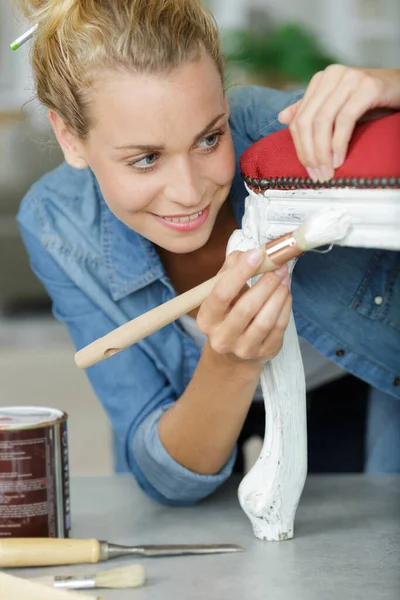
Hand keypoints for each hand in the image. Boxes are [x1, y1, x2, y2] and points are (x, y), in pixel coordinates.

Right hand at [196, 248, 291, 364]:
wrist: (234, 351)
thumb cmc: (228, 312)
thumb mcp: (222, 290)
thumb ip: (231, 268)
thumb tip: (250, 253)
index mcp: (206, 319)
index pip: (221, 294)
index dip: (240, 273)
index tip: (257, 255)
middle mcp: (221, 338)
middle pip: (245, 308)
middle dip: (265, 283)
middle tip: (278, 265)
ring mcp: (243, 349)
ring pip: (265, 320)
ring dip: (278, 294)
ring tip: (284, 277)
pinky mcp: (264, 353)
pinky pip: (279, 328)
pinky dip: (285, 307)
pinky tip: (286, 293)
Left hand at [278, 65, 399, 181]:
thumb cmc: (370, 101)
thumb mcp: (337, 106)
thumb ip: (311, 111)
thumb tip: (282, 117)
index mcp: (321, 79)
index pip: (299, 119)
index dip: (300, 148)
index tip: (307, 169)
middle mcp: (332, 75)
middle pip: (308, 121)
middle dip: (310, 153)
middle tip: (317, 174)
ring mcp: (350, 78)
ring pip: (323, 122)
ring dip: (323, 152)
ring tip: (327, 171)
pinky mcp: (367, 87)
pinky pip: (344, 120)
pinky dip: (339, 143)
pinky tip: (339, 159)